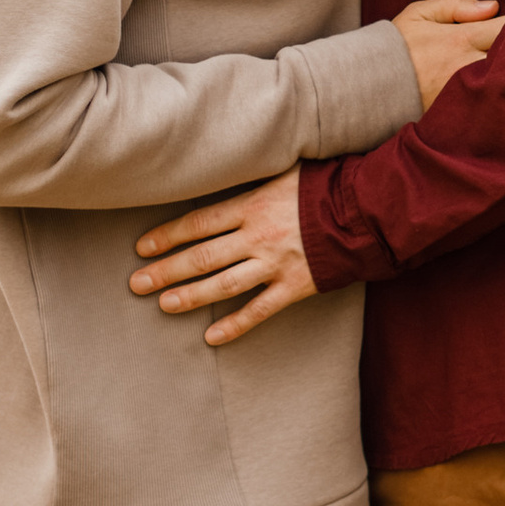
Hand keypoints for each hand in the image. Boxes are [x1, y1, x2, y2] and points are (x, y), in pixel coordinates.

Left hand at [128, 168, 316, 345]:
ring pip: (223, 285)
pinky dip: (234, 325)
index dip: (167, 236)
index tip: (142, 247)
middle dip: (165, 271)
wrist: (368, 211)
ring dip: (189, 296)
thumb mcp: (285, 170)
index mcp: (253, 204)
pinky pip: (259, 311)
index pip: (198, 223)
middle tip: (137, 283)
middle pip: (201, 257)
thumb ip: (253, 179)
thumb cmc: (325, 185)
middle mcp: (258, 236)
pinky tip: (211, 337)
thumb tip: (224, 168)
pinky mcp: (295, 286)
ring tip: (163, 304)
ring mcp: (275, 264)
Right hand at [392, 0, 503, 112]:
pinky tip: (503, 89)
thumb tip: (493, 6)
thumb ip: (455, 5)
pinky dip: (500, 94)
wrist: (371, 86)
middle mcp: (468, 66)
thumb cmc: (397, 45)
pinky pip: (492, 102)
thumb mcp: (419, 13)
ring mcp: (467, 92)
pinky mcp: (462, 111)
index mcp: (461, 38)